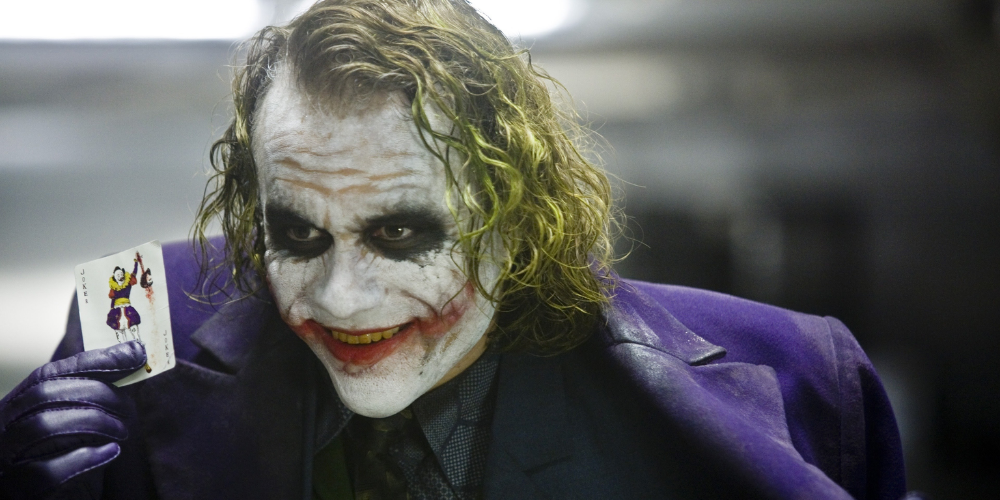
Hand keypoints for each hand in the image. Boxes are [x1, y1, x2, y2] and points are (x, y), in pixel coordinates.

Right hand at [0, 342, 145, 499]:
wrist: (57, 499)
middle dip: (97, 394)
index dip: (93, 361)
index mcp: (16, 406)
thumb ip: (97, 391)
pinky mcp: (20, 488)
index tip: (135, 353)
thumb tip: (135, 353)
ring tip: (123, 431)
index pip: (49, 373)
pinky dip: (85, 458)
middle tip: (129, 407)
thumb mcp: (80, 418)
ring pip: (44, 426)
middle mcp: (5, 427)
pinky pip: (47, 470)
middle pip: (46, 395)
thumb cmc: (69, 457)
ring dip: (95, 422)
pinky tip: (112, 452)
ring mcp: (7, 458)